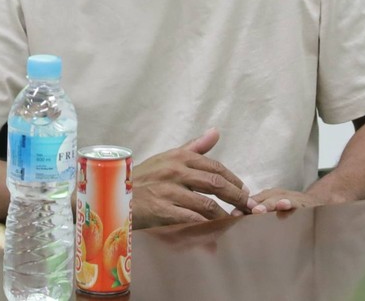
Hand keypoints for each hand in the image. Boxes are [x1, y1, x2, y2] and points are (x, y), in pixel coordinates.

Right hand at [131, 128, 253, 228]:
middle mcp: (175, 170)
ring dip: (225, 215)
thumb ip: (194, 147)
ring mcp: (168, 191)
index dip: (234, 180)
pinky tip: (214, 231)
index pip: (215, 166)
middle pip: (215, 183)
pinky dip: (206, 226)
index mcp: (179, 156)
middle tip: (250, 207)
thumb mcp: (167, 158)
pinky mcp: (162, 210)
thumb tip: (216, 132)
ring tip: (235, 222)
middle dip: (237, 197)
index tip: (245, 191)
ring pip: (207, 204)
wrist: (114, 197)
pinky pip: (191, 219)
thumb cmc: (144, 179)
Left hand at [232, 188, 324, 215]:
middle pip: (262, 198)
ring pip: (276, 199)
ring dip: (267, 204)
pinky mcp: (302, 203)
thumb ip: (258, 213)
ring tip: (257, 211)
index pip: (252, 200)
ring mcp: (289, 197)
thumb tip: (236, 220)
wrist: (318, 202)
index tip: (232, 215)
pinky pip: (295, 202)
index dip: (241, 207)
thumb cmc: (291, 207)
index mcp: (267, 196)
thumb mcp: (273, 208)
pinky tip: (283, 206)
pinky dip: (289, 203)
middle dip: (251, 205)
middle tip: (239, 213)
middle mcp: (277, 195)